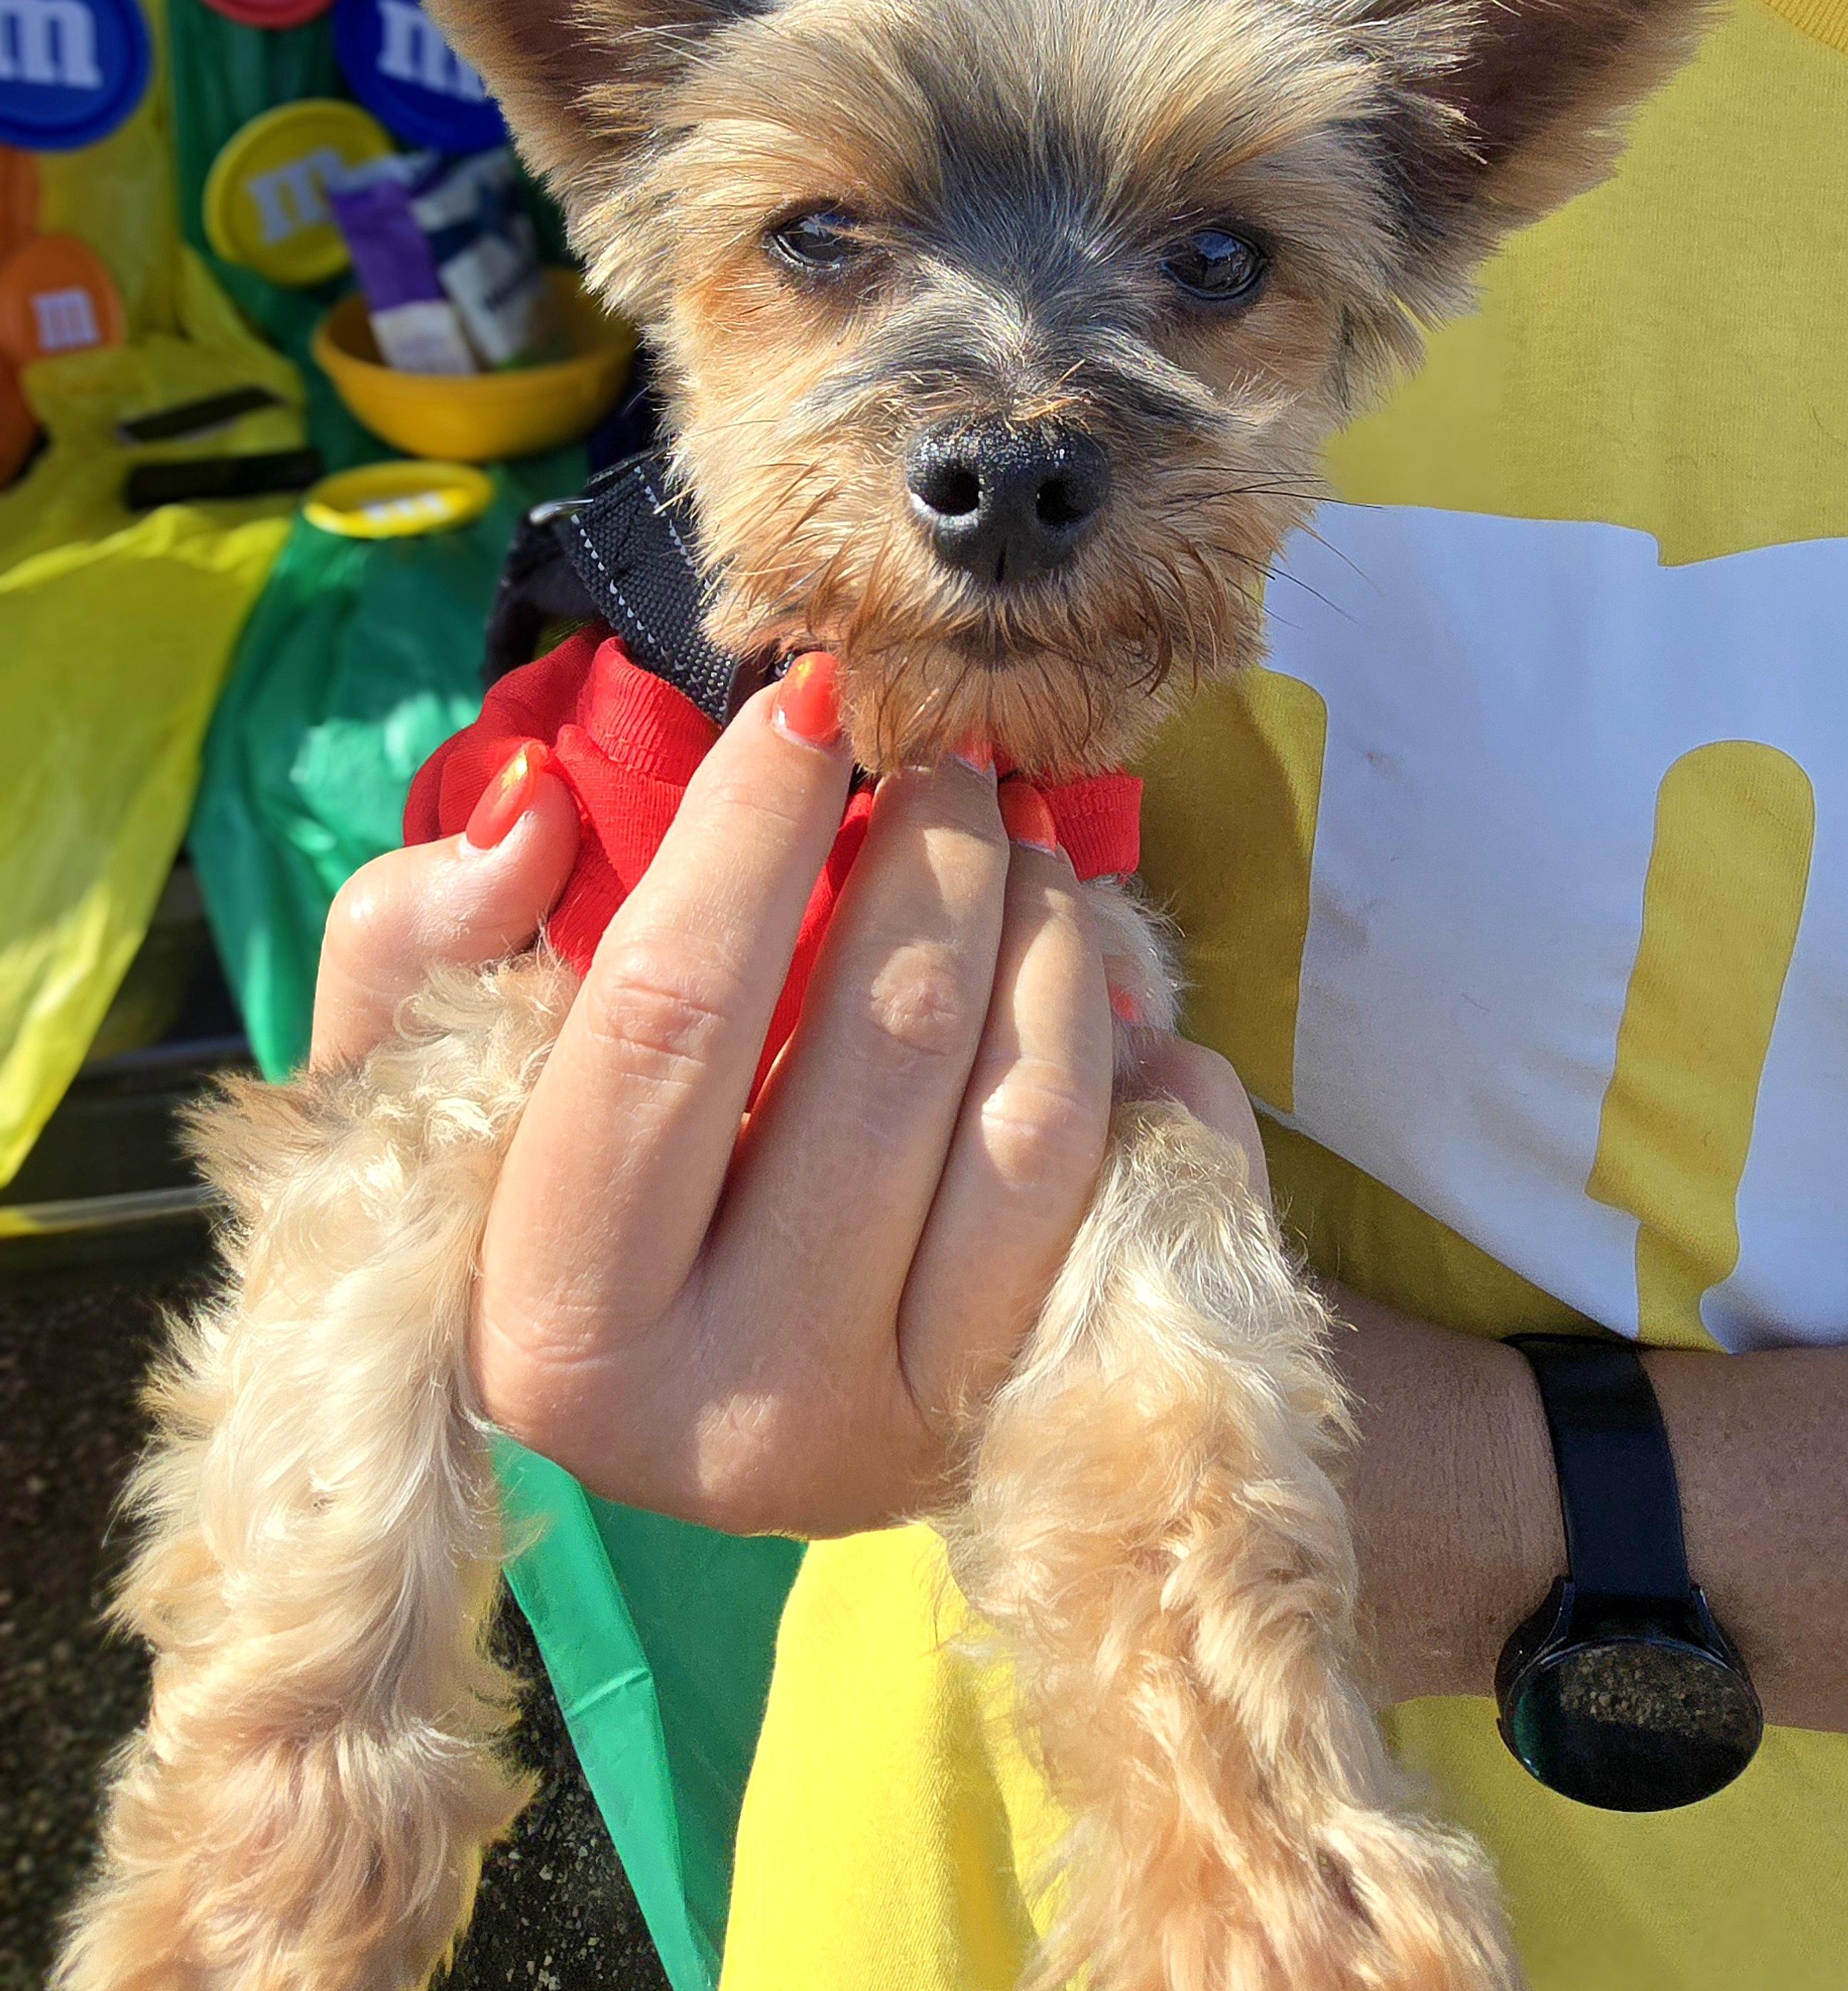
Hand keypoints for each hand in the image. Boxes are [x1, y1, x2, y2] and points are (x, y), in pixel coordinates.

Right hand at [312, 657, 1113, 1537]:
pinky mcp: (1038, 1420)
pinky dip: (1145, 1056)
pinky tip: (1083, 981)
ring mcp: (913, 1437)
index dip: (749, 831)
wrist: (675, 1398)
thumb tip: (537, 801)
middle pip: (887, 1047)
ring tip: (1018, 842)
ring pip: (1037, 1115)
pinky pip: (1144, 1188)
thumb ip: (420, 937)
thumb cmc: (526, 1203)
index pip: (673, 1014)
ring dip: (1049, 930)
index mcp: (559, 1327)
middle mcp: (742, 1413)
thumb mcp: (415, 1081)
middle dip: (936, 851)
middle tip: (943, 755)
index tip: (806, 697)